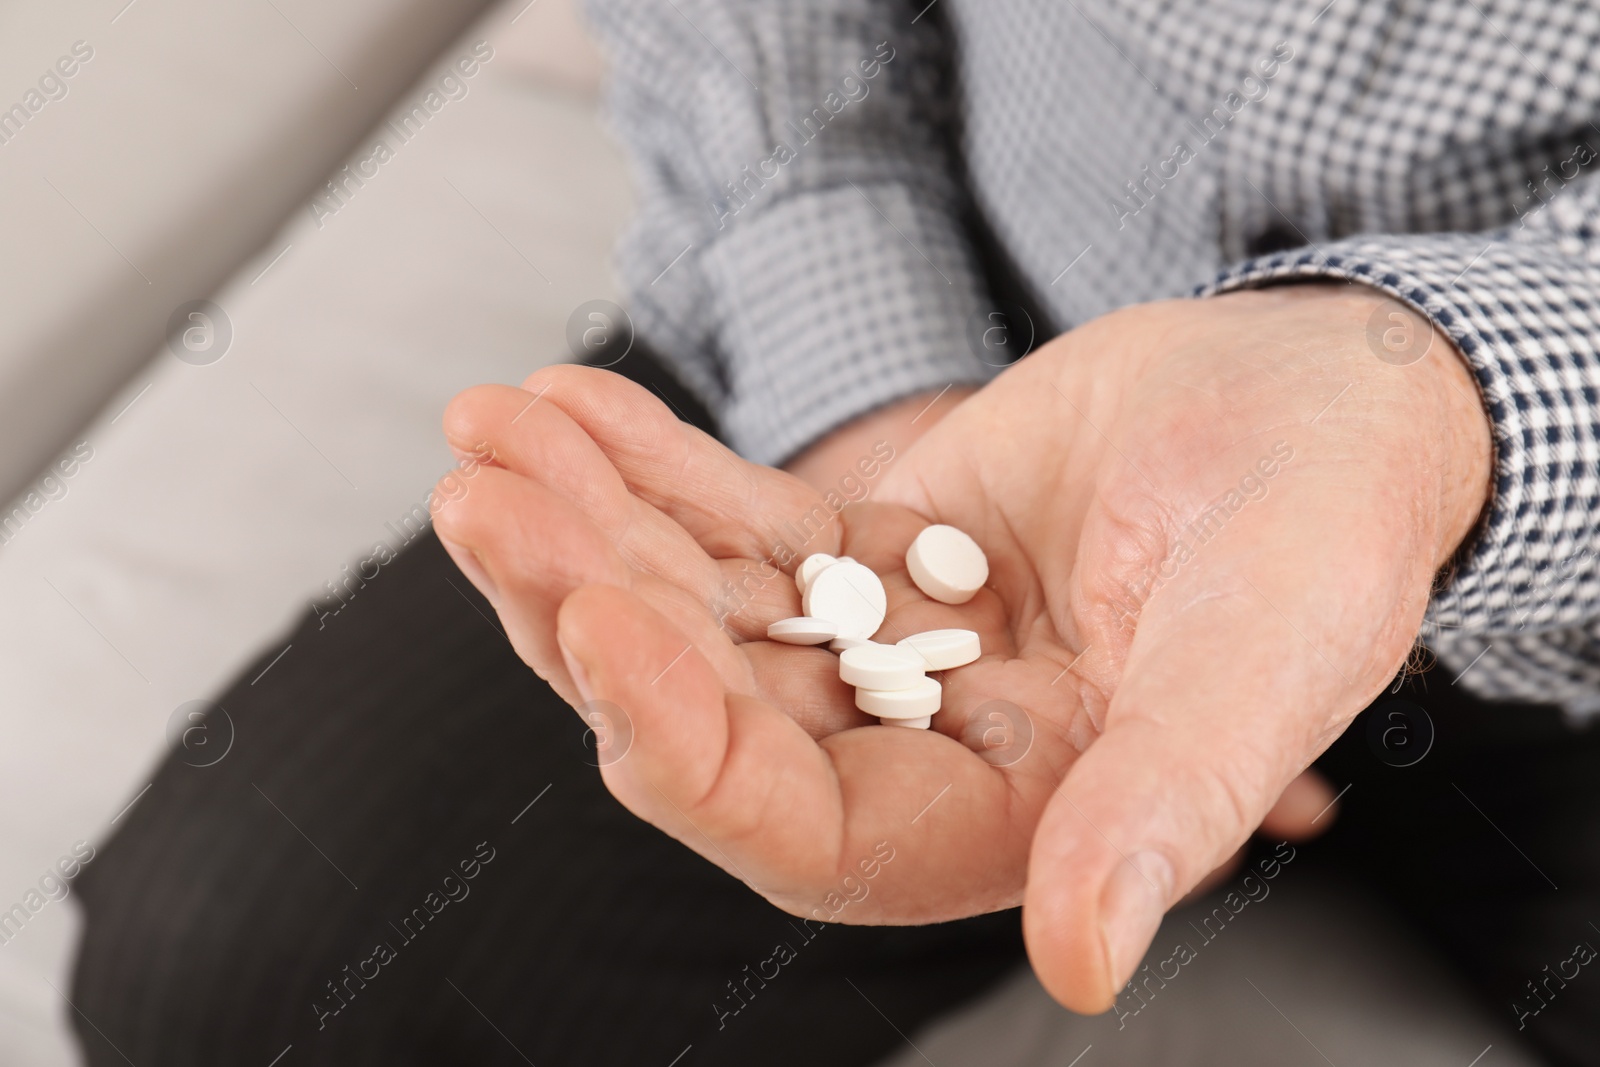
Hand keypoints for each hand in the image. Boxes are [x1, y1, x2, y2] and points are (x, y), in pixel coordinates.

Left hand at [435, 283, 1490, 1011]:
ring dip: (587, 524)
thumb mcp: (1265, 654)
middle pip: (711, 707)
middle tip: (482, 500)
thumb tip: (1085, 961)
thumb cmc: (1325, 528)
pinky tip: (566, 404)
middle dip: (587, 604)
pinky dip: (646, 464)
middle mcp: (923, 749)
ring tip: (490, 429)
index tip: (595, 618)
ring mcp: (881, 651)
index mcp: (1009, 816)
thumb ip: (1170, 800)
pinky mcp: (865, 558)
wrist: (1317, 400)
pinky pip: (732, 521)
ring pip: (698, 611)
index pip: (803, 825)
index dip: (684, 739)